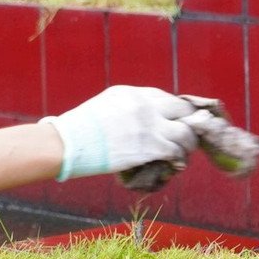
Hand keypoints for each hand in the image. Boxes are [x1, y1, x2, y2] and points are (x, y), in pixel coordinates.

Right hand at [41, 85, 196, 180]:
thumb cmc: (81, 128)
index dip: (176, 113)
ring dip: (188, 144)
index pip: (168, 98)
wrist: (70, 143)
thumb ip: (128, 107)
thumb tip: (142, 118)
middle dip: (189, 124)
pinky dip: (179, 158)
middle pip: (184, 111)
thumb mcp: (107, 105)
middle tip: (186, 138)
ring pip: (187, 132)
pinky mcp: (150, 146)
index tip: (175, 124)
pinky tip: (175, 164)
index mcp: (134, 94)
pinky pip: (177, 151)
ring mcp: (150, 125)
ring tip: (183, 153)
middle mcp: (146, 105)